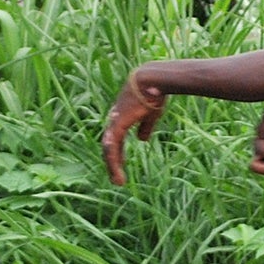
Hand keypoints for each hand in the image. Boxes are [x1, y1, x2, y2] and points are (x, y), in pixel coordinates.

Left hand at [101, 70, 166, 185]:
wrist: (152, 81)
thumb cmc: (153, 94)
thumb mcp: (150, 114)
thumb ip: (145, 127)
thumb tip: (142, 140)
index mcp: (121, 117)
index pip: (115, 138)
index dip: (117, 152)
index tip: (121, 164)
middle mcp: (114, 120)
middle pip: (109, 146)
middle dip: (113, 163)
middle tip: (116, 179)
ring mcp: (114, 123)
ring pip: (109, 150)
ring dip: (113, 167)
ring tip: (118, 181)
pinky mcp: (117, 126)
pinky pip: (112, 148)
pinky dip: (114, 162)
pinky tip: (117, 172)